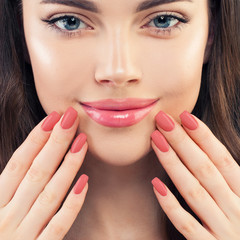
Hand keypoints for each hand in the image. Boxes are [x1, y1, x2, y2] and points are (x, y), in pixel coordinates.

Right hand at [0, 107, 87, 239]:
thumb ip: (7, 186)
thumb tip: (27, 156)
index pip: (18, 163)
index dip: (36, 139)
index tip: (53, 118)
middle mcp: (7, 216)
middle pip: (37, 171)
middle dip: (56, 142)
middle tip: (71, 119)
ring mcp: (24, 234)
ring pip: (51, 193)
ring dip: (68, 165)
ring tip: (82, 141)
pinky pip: (59, 225)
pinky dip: (72, 204)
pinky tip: (85, 182)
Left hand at [151, 111, 239, 239]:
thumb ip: (230, 180)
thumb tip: (210, 151)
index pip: (222, 159)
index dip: (204, 136)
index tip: (185, 116)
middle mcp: (237, 210)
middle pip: (205, 169)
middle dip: (182, 141)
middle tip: (163, 120)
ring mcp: (223, 230)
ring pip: (194, 191)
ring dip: (173, 163)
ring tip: (156, 140)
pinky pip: (187, 225)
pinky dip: (171, 205)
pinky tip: (156, 184)